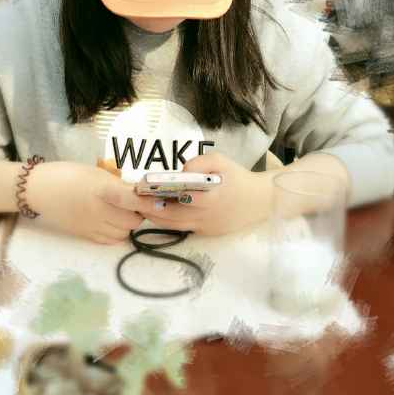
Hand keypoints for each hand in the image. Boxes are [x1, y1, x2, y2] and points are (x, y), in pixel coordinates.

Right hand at [24, 161, 143, 244]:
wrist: (41, 189)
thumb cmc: (69, 174)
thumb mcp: (96, 173)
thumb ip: (118, 185)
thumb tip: (140, 193)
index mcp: (101, 190)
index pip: (131, 199)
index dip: (148, 202)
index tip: (161, 202)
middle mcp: (98, 211)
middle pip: (132, 220)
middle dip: (139, 213)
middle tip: (135, 203)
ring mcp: (92, 226)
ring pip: (124, 233)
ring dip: (129, 224)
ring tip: (122, 212)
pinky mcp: (86, 236)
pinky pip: (112, 241)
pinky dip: (118, 233)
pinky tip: (112, 221)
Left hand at [126, 153, 273, 235]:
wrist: (261, 201)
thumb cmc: (238, 178)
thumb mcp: (221, 161)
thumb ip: (200, 163)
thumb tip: (181, 172)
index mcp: (210, 197)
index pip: (178, 198)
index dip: (157, 194)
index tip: (141, 187)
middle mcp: (205, 216)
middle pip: (169, 216)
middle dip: (148, 208)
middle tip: (132, 199)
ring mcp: (205, 228)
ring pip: (172, 225)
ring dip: (155, 216)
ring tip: (139, 205)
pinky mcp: (206, 233)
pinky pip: (182, 228)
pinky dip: (167, 221)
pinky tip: (156, 212)